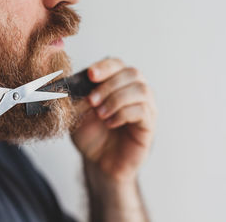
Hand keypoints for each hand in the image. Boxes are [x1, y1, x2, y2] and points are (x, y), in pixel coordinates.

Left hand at [71, 58, 156, 182]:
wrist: (99, 161)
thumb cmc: (91, 134)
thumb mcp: (77, 113)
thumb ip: (78, 98)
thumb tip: (76, 85)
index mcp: (117, 83)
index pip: (117, 64)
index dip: (105, 67)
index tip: (90, 75)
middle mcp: (135, 91)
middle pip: (132, 73)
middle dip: (109, 85)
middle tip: (92, 101)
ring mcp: (145, 107)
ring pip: (141, 89)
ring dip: (117, 99)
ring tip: (101, 114)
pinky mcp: (149, 124)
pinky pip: (143, 110)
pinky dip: (123, 114)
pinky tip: (110, 123)